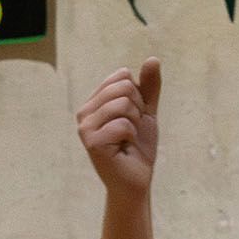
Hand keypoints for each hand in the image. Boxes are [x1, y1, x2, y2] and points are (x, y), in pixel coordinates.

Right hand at [78, 60, 160, 194]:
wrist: (137, 179)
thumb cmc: (139, 147)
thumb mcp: (147, 112)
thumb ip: (149, 87)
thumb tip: (152, 59)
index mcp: (95, 101)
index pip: (122, 76)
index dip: (138, 96)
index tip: (134, 117)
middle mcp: (85, 112)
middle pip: (124, 87)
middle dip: (138, 109)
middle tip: (132, 130)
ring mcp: (85, 127)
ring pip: (123, 104)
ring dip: (135, 123)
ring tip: (127, 139)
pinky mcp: (91, 142)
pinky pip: (123, 124)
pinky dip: (131, 136)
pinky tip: (124, 148)